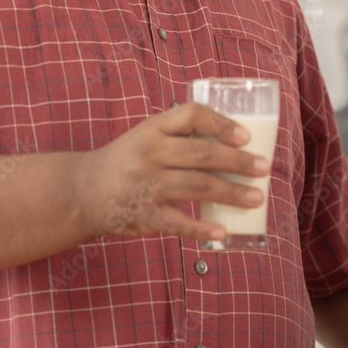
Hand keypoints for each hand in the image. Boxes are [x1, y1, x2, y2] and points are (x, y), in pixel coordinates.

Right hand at [72, 102, 268, 239]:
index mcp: (154, 128)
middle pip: (202, 154)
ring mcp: (146, 184)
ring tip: (256, 198)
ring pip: (197, 187)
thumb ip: (182, 135)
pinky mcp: (143, 214)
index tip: (246, 136)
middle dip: (238, 162)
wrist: (83, 190)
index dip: (221, 123)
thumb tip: (239, 142)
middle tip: (264, 168)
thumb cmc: (130, 159)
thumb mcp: (148, 136)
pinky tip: (222, 231)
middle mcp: (150, 153)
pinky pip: (178, 223)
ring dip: (231, 193)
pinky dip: (201, 229)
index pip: (191, 115)